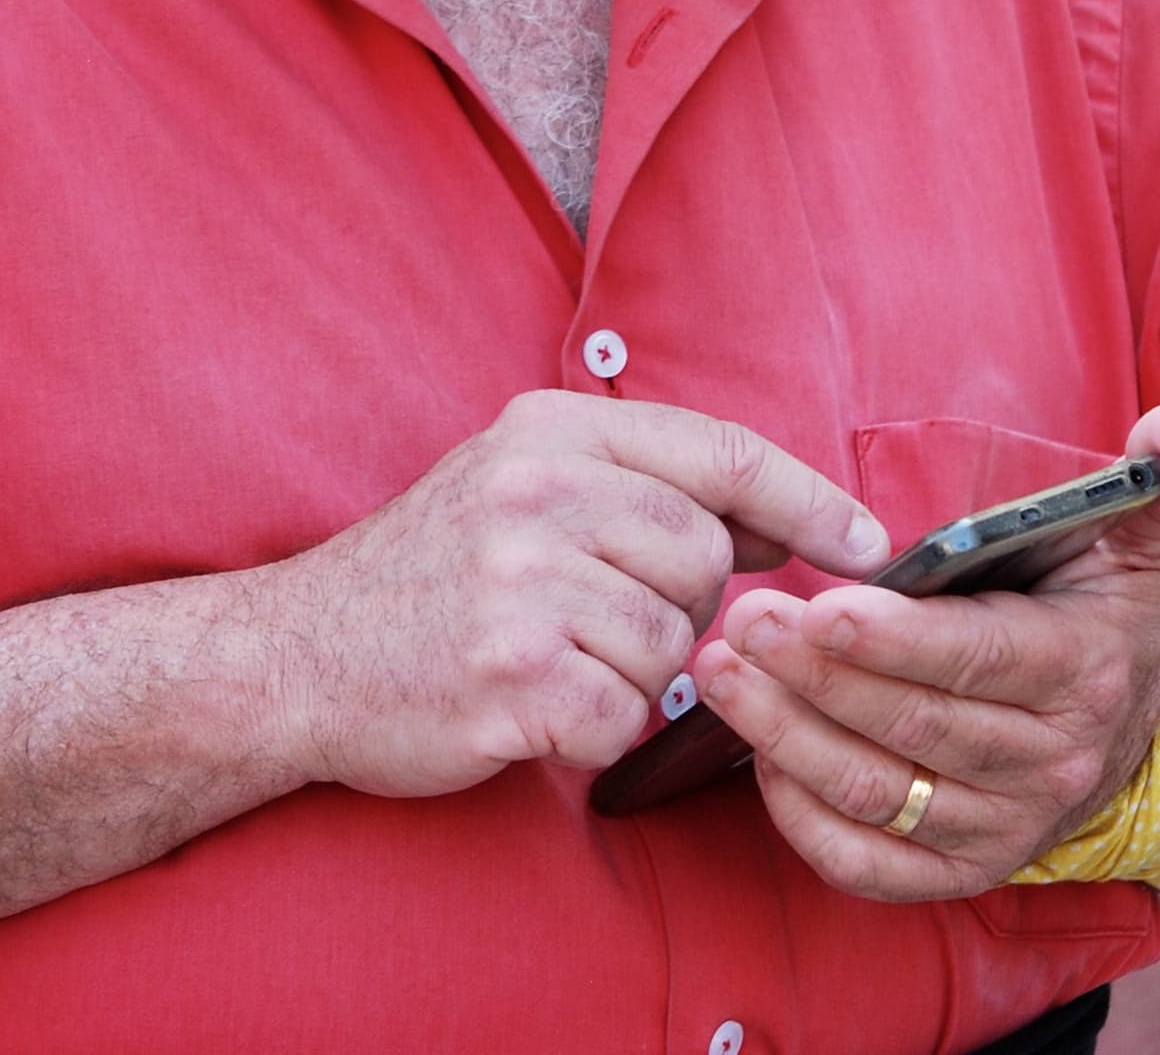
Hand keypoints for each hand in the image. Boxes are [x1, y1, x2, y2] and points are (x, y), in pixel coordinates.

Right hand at [261, 391, 888, 800]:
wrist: (291, 657)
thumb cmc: (425, 577)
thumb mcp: (515, 482)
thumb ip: (637, 484)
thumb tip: (787, 525)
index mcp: (548, 431)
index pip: (719, 451)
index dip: (808, 497)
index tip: (868, 540)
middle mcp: (539, 494)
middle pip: (709, 559)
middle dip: (679, 603)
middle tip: (593, 616)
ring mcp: (523, 586)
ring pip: (674, 645)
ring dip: (632, 672)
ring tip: (550, 657)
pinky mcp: (512, 679)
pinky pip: (625, 717)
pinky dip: (593, 728)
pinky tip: (532, 707)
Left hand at [693, 401, 1159, 900]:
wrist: (1131, 734)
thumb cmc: (1098, 617)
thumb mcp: (1132, 547)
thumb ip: (1154, 486)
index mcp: (1082, 671)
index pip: (980, 659)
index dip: (898, 641)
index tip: (821, 607)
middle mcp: (1050, 763)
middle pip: (915, 726)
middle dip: (817, 675)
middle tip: (743, 623)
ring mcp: (1005, 827)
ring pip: (882, 795)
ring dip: (789, 739)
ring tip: (723, 675)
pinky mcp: (963, 872)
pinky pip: (871, 866)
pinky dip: (806, 821)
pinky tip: (759, 757)